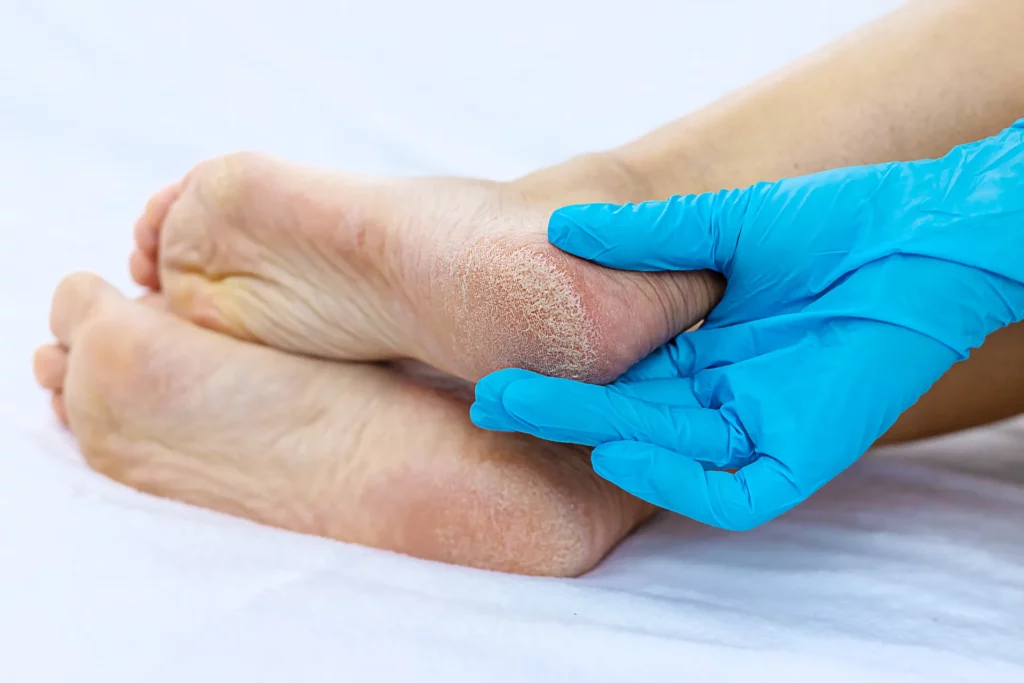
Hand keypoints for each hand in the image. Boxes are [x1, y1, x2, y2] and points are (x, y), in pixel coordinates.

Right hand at [471, 120, 1023, 529]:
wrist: (923, 236)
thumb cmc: (837, 225)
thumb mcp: (724, 227)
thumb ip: (647, 237)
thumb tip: (561, 229)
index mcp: (708, 351)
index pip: (623, 376)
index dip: (563, 378)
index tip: (499, 368)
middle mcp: (725, 396)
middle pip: (629, 415)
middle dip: (557, 412)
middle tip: (488, 400)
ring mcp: (761, 428)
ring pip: (667, 452)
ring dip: (595, 436)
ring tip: (522, 412)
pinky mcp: (800, 455)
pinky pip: (732, 490)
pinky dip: (675, 482)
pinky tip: (616, 453)